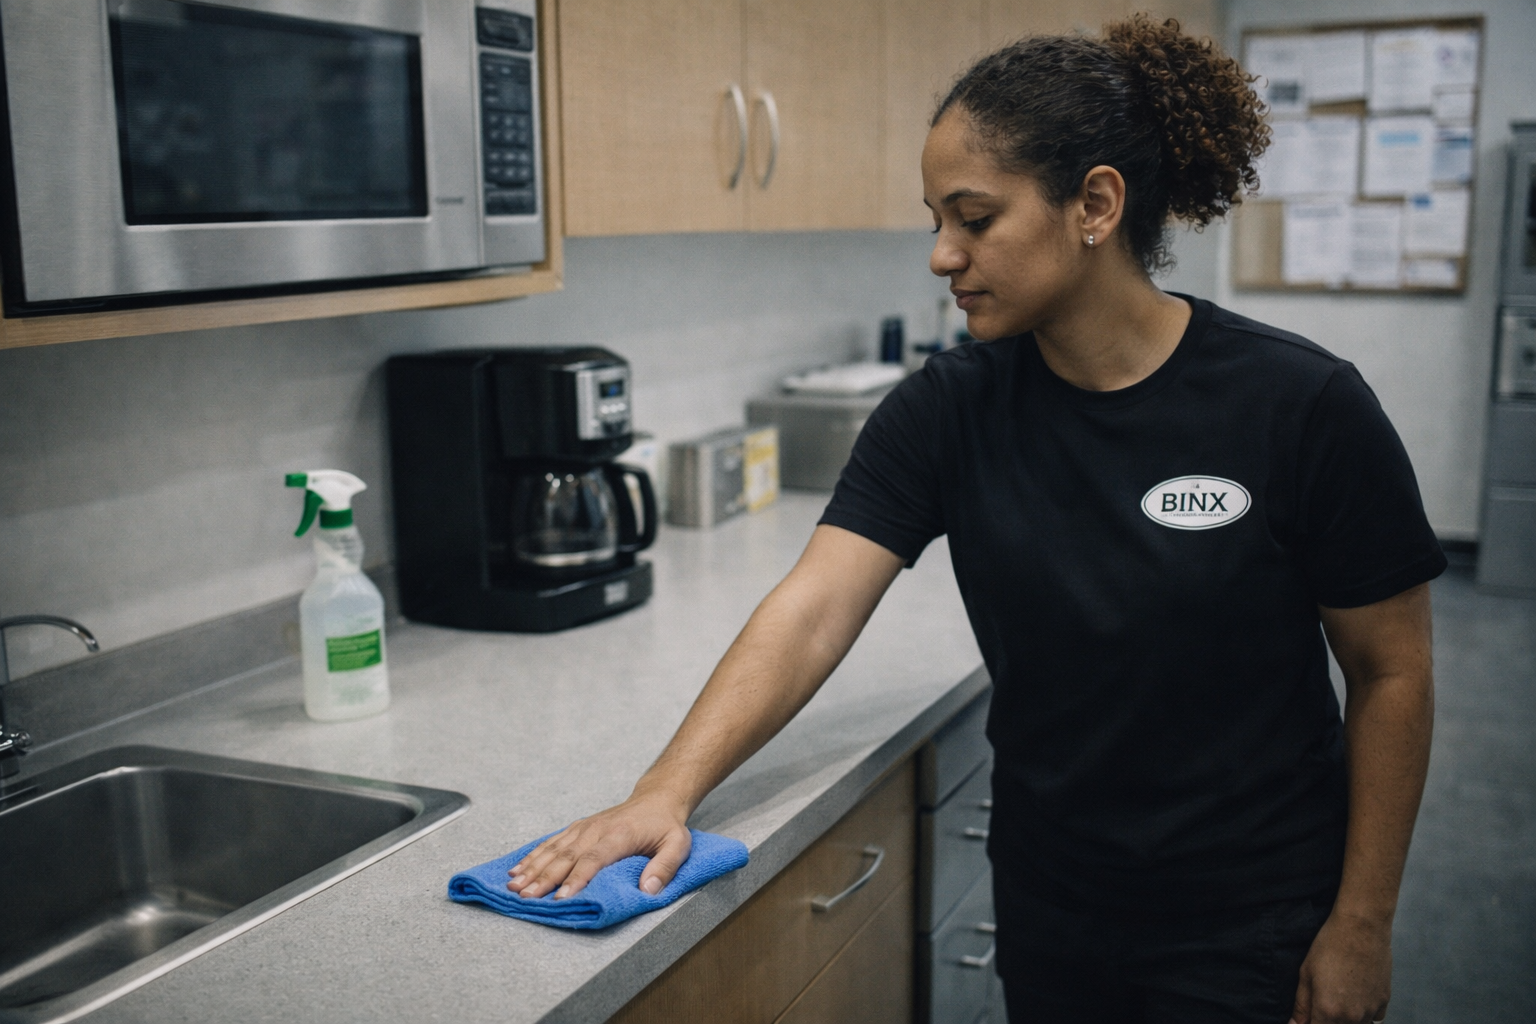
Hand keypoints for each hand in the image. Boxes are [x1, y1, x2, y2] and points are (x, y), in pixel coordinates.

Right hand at [506, 788, 691, 899]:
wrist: (655, 799)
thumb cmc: (666, 826)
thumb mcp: (678, 845)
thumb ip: (664, 867)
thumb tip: (648, 890)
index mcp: (619, 836)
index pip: (594, 859)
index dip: (577, 878)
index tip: (561, 897)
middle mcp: (596, 830)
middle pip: (567, 856)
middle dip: (545, 878)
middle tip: (526, 897)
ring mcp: (584, 828)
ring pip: (554, 849)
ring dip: (533, 868)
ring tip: (514, 886)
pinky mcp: (577, 829)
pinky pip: (551, 842)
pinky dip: (533, 856)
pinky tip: (517, 869)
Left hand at [1290, 911, 1391, 1023]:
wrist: (1361, 928)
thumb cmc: (1329, 947)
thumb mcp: (1306, 974)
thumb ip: (1301, 1005)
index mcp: (1328, 1012)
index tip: (1307, 1017)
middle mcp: (1352, 1017)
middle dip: (1326, 1020)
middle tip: (1322, 1002)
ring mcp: (1371, 1010)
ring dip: (1346, 1020)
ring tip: (1338, 996)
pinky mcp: (1385, 1001)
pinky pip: (1374, 1019)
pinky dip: (1364, 1014)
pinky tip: (1356, 996)